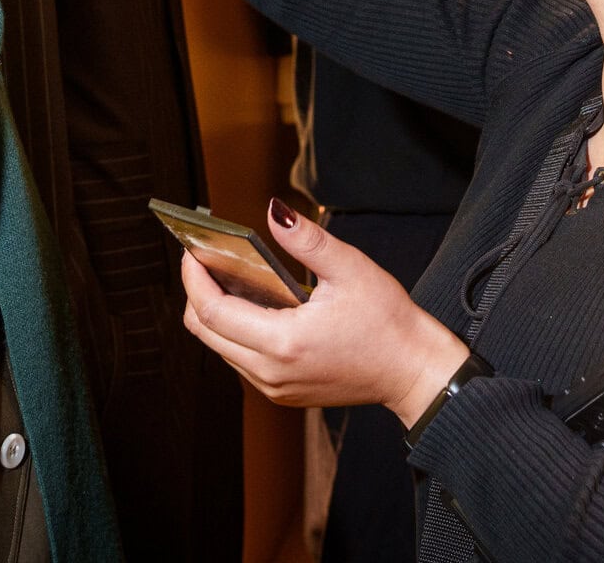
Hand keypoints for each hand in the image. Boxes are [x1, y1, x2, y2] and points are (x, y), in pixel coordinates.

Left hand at [180, 199, 471, 427]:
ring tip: (227, 278)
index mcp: (283, 343)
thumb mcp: (349, 269)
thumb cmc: (388, 322)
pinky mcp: (283, 393)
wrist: (413, 371)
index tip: (190, 252)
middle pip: (206, 332)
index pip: (213, 311)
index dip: (194, 279)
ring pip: (221, 348)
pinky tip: (252, 305)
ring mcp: (275, 388)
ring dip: (216, 314)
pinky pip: (241, 361)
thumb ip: (306, 240)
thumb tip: (273, 211)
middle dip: (197, 294)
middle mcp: (271, 373)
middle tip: (204, 261)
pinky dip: (236, 332)